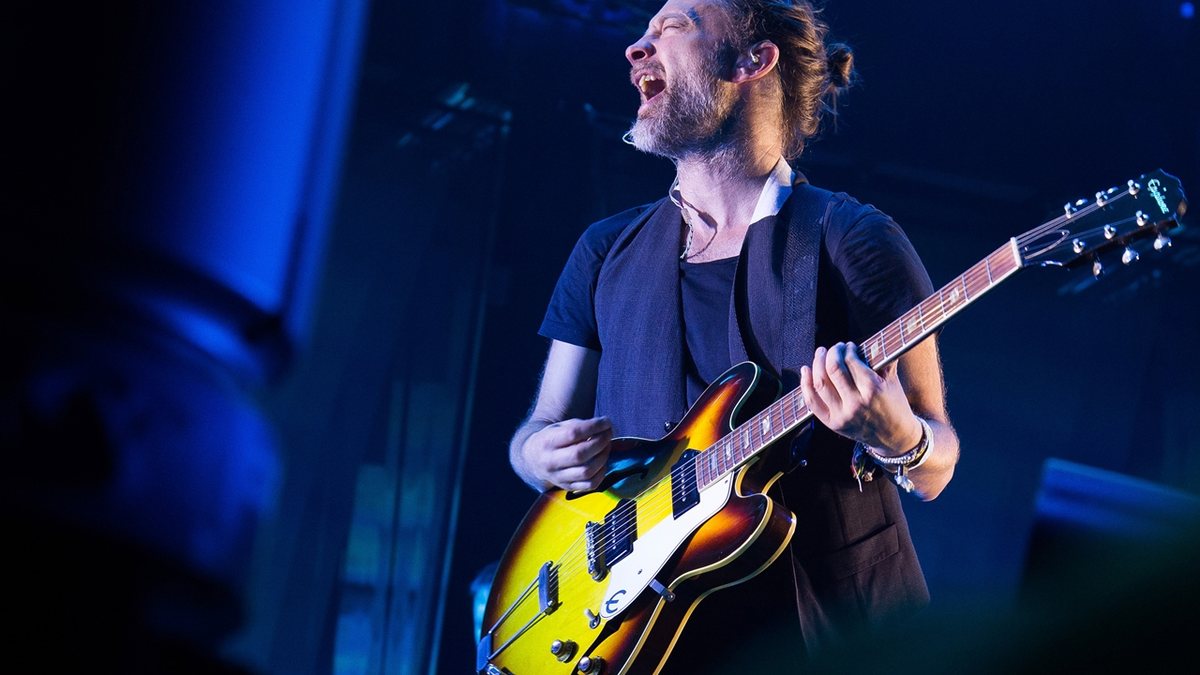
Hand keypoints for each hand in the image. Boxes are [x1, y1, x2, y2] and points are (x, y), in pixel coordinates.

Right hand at [522, 416, 612, 491]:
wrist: (533, 459)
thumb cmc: (552, 439)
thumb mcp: (559, 427)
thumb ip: (579, 426)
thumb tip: (605, 427)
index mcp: (547, 442)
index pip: (573, 433)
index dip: (594, 426)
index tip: (606, 422)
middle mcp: (550, 461)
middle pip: (580, 454)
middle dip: (600, 442)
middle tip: (608, 434)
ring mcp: (558, 477)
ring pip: (586, 471)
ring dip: (603, 457)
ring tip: (606, 446)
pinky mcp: (567, 487)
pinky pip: (590, 484)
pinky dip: (602, 473)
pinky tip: (602, 462)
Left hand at [799, 342, 921, 454]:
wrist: (894, 437)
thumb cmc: (894, 404)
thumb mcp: (892, 381)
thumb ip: (883, 360)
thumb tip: (873, 339)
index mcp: (872, 390)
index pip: (851, 361)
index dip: (847, 349)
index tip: (849, 346)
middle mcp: (855, 403)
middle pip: (833, 370)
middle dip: (831, 353)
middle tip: (834, 347)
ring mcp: (841, 415)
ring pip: (820, 383)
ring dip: (817, 363)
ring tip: (821, 354)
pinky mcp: (832, 424)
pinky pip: (811, 402)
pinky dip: (805, 384)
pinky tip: (805, 370)